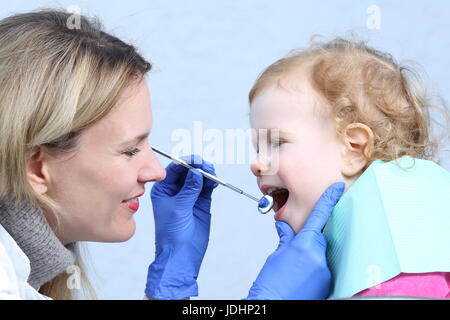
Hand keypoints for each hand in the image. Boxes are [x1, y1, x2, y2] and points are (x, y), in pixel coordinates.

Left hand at [145, 155, 217, 299]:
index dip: (185, 163)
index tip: (196, 159)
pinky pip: (206, 188)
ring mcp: (189, 197)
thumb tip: (197, 172)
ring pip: (198, 179)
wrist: (181, 254)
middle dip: (197, 167)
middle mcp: (175, 191)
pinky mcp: (200, 203)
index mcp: (163, 190)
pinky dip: (210, 183)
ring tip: (211, 172)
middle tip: (206, 165)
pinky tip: (214, 181)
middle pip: (188, 173)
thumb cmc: (171, 233)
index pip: (174, 171)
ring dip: (206, 174)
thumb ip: (189, 189)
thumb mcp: (179, 208)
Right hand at [246, 182, 344, 299]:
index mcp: (304, 245)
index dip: (328, 200)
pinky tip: (301, 275)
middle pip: (318, 236)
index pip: (318, 216)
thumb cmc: (271, 285)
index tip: (336, 189)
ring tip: (295, 267)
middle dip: (309, 237)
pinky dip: (313, 267)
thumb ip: (285, 239)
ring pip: (320, 252)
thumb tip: (285, 227)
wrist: (273, 304)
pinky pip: (322, 266)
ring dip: (310, 254)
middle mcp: (318, 256)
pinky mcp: (327, 282)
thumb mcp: (276, 256)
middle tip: (295, 249)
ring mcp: (324, 270)